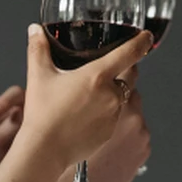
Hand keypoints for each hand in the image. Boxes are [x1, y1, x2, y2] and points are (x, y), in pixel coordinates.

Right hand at [13, 25, 152, 180]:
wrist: (44, 151)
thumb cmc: (42, 114)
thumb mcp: (38, 76)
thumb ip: (39, 49)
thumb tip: (35, 30)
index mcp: (97, 77)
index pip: (129, 53)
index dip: (141, 42)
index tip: (146, 37)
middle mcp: (111, 95)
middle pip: (129, 75)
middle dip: (125, 69)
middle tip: (107, 70)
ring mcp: (114, 115)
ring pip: (122, 97)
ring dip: (113, 93)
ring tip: (88, 98)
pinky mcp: (112, 131)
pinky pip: (116, 116)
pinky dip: (107, 112)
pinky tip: (86, 116)